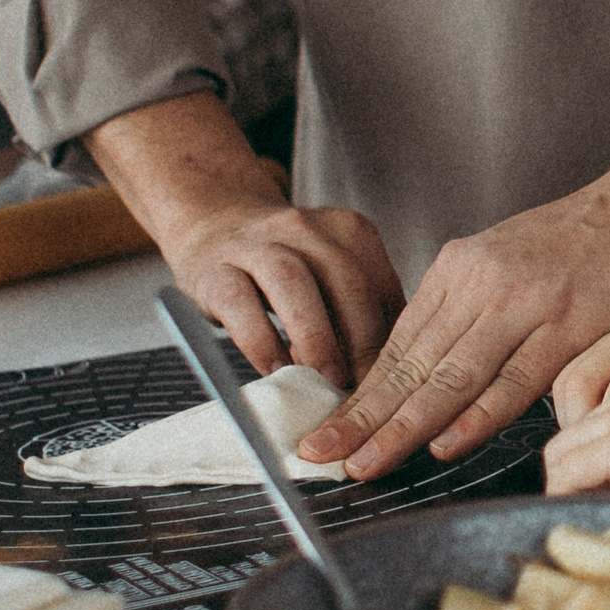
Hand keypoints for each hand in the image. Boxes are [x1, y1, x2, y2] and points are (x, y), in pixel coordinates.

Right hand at [168, 196, 403, 386]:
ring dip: (316, 337)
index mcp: (347, 230)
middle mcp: (304, 228)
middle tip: (367, 386)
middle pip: (345, 278)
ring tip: (328, 380)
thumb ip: (360, 312)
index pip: (381, 284)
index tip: (395, 377)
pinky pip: (239, 304)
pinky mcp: (214, 270)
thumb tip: (388, 373)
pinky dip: (262, 342)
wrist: (214, 224)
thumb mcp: (329, 275)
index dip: (393, 335)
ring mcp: (256, 244)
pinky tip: (276, 371)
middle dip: (362, 338)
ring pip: (293, 282)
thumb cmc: (284, 268)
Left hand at [299, 72, 609, 477]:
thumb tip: (437, 367)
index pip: (398, 344)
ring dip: (402, 426)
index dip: (359, 394)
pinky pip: (515, 378)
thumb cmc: (595, 238)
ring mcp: (528, 301)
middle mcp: (484, 280)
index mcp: (463, 267)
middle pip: (411, 362)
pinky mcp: (573, 322)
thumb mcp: (514, 261)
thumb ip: (475, 310)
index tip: (326, 431)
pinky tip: (445, 441)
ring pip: (450, 375)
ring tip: (365, 462)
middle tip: (319, 456)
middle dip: (360, 417)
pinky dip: (477, 414)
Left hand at [546, 377, 609, 519]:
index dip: (587, 467)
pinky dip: (567, 500)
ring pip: (559, 457)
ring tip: (586, 523)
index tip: (599, 497)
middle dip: (567, 480)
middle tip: (585, 514)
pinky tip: (584, 520)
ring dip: (566, 492)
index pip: (592, 429)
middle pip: (565, 442)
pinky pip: (568, 475)